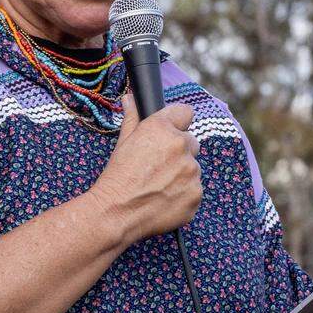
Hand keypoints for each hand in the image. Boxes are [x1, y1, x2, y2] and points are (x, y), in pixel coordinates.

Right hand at [87, 93, 201, 245]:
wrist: (116, 213)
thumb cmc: (117, 176)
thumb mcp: (123, 143)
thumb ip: (133, 118)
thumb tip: (130, 99)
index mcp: (162, 128)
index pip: (185, 112)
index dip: (177, 122)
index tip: (170, 132)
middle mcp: (181, 146)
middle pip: (191, 141)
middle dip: (179, 151)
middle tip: (158, 165)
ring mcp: (192, 172)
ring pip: (193, 168)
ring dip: (182, 174)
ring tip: (158, 186)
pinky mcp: (196, 195)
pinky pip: (194, 190)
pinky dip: (183, 194)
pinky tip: (164, 199)